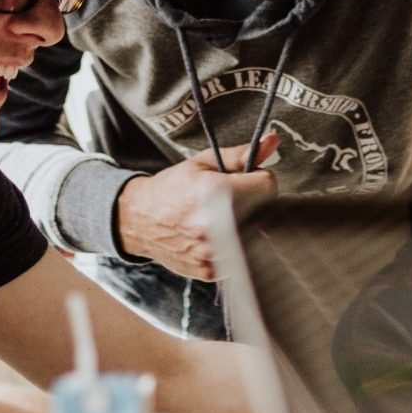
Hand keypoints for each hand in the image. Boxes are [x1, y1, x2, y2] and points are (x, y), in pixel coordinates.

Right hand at [115, 133, 279, 280]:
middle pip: (264, 212)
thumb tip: (272, 141)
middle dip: (252, 203)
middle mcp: (215, 226)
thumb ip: (240, 155)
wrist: (139, 220)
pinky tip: (213, 237)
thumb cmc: (170, 189)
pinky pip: (239, 256)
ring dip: (243, 226)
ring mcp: (213, 253)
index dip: (256, 180)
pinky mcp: (210, 271)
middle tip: (228, 200)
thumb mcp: (202, 163)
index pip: (268, 186)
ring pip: (254, 236)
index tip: (244, 181)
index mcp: (215, 193)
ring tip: (220, 218)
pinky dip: (231, 246)